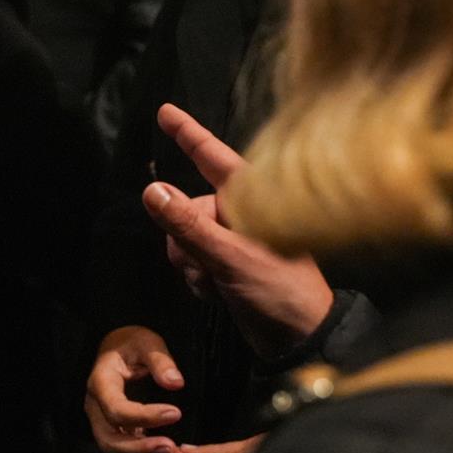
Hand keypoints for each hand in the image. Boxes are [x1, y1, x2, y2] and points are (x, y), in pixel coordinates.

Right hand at [84, 326, 184, 452]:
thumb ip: (161, 361)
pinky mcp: (112, 428)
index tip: (175, 413)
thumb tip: (175, 383)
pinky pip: (123, 449)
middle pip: (108, 439)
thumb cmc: (131, 344)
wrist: (118, 349)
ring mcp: (100, 419)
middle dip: (139, 448)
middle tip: (171, 447)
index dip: (145, 416)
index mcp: (101, 381)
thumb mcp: (147, 343)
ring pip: (114, 449)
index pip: (116, 408)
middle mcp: (95, 405)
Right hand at [143, 104, 334, 359]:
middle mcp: (242, 213)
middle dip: (185, 237)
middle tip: (206, 267)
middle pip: (188, 205)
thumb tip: (153, 191)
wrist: (300, 341)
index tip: (165, 111)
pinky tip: (215, 291)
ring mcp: (235, 238)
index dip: (187, 133)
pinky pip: (192, 257)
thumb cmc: (280, 292)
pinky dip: (196, 275)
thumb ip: (188, 225)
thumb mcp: (230, 258)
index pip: (212, 157)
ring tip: (215, 283)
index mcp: (253, 198)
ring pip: (185, 235)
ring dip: (190, 261)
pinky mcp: (229, 262)